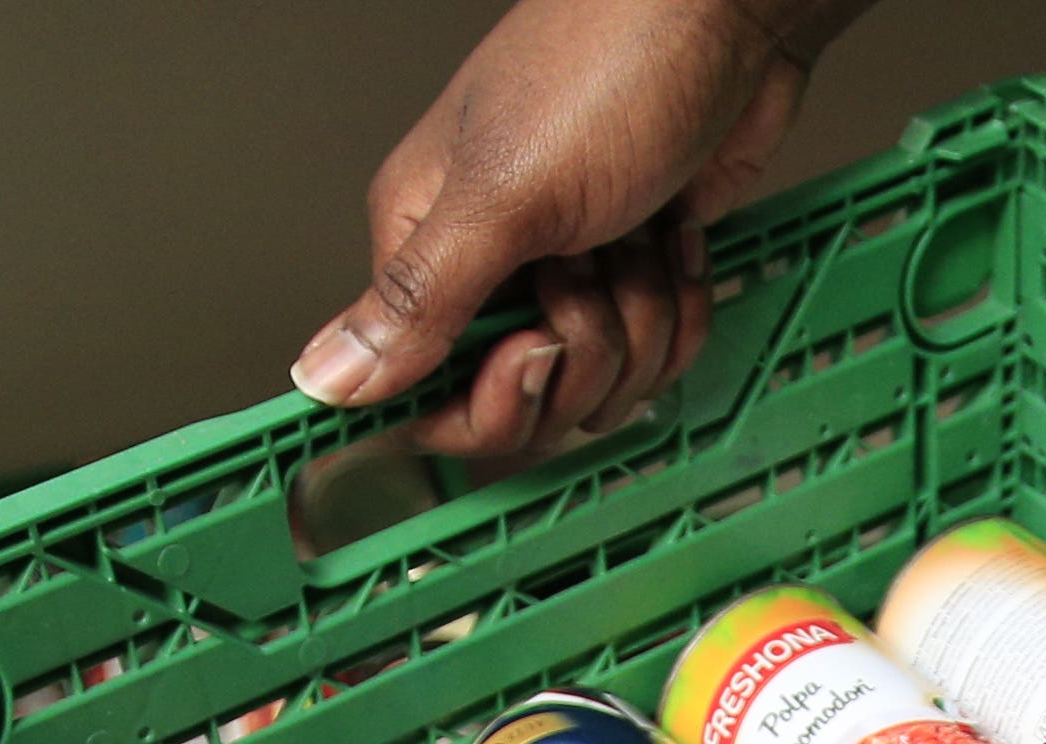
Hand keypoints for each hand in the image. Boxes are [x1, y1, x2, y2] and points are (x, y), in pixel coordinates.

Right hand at [293, 0, 854, 461]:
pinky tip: (677, 241)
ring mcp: (569, 271)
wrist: (725, 16)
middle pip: (526, 402)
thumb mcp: (505, 193)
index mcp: (428, 245)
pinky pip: (658, 350)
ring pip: (602, 382)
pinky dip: (682, 306)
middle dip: (584, 355)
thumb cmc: (612, 62)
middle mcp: (492, 266)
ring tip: (640, 235)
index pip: (430, 394)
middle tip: (594, 271)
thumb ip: (417, 300)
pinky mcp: (637, 270)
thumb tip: (320, 375)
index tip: (533, 348)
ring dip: (644, 321)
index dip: (492, 400)